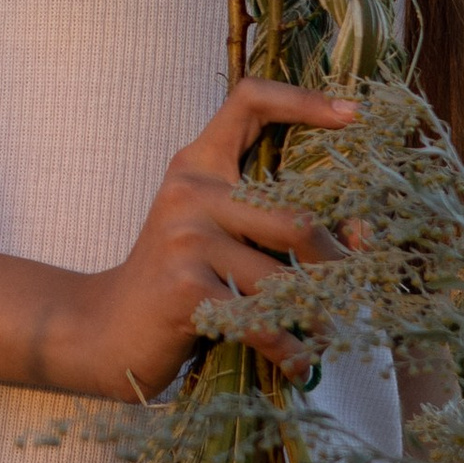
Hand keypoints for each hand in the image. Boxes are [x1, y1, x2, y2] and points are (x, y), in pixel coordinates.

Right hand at [50, 79, 359, 402]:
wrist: (103, 329)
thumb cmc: (176, 280)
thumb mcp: (213, 231)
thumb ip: (268, 218)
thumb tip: (360, 234)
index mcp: (199, 164)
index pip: (249, 101)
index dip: (305, 101)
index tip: (353, 114)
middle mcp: (191, 191)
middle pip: (294, 216)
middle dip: (335, 260)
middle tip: (355, 285)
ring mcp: (185, 239)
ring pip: (282, 277)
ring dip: (315, 314)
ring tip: (325, 334)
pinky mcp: (184, 289)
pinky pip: (260, 320)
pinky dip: (286, 347)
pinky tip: (295, 361)